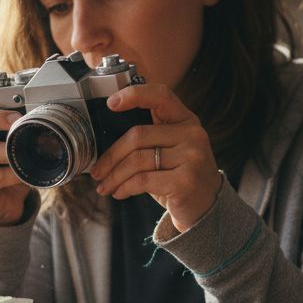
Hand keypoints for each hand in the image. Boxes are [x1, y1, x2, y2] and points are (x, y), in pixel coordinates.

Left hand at [88, 84, 221, 231]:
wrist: (206, 208)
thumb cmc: (179, 176)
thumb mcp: (170, 150)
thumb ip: (148, 137)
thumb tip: (103, 141)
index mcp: (186, 120)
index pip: (161, 96)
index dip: (134, 95)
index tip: (111, 103)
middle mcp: (192, 135)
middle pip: (138, 135)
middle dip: (111, 156)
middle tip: (97, 171)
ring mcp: (192, 157)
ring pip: (137, 160)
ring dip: (115, 176)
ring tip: (105, 186)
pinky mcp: (185, 181)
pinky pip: (143, 180)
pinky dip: (125, 187)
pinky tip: (119, 193)